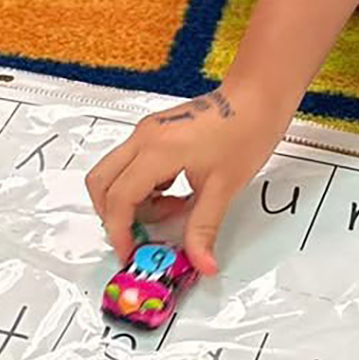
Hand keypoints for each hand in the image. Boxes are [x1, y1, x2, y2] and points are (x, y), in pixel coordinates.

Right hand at [86, 83, 283, 275]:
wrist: (256, 98)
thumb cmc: (245, 130)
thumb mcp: (223, 188)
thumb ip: (204, 229)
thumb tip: (201, 262)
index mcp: (157, 150)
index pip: (119, 199)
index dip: (119, 231)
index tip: (129, 252)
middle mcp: (144, 137)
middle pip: (101, 182)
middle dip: (113, 215)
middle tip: (139, 236)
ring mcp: (148, 131)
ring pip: (115, 173)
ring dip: (131, 200)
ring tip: (172, 210)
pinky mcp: (155, 132)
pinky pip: (132, 164)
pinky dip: (142, 186)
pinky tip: (174, 193)